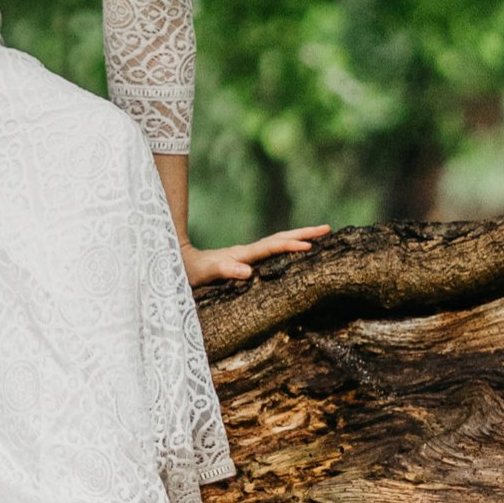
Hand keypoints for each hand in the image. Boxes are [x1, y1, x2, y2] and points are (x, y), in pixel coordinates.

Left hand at [181, 222, 334, 290]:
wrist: (175, 264)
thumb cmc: (188, 272)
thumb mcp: (204, 274)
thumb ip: (224, 270)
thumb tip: (248, 272)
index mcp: (240, 254)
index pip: (271, 248)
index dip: (290, 245)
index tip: (310, 245)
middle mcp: (246, 252)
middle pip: (280, 238)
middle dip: (304, 233)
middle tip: (328, 228)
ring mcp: (246, 255)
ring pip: (277, 242)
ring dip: (299, 237)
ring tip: (320, 235)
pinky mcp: (243, 260)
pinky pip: (272, 251)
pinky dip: (288, 246)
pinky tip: (295, 249)